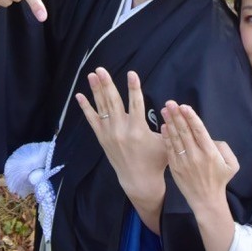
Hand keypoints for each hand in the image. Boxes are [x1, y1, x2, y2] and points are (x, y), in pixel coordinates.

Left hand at [76, 68, 166, 228]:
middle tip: (101, 69)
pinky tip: (80, 96)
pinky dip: (86, 108)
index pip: (136, 103)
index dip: (134, 88)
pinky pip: (92, 120)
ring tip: (92, 75)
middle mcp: (121, 130)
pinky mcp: (102, 138)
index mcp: (138, 130)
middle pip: (113, 102)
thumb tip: (172, 108)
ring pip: (102, 108)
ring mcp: (109, 134)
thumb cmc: (156, 161)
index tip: (132, 73)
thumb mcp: (165, 142)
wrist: (139, 181)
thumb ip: (167, 125)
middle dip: (107, 84)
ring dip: (96, 90)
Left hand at [162, 101, 239, 217]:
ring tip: (165, 110)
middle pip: (185, 131)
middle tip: (170, 103)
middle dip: (177, 115)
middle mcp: (196, 156)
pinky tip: (164, 127)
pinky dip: (166, 137)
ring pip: (176, 138)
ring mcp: (184, 162)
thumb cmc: (220, 180)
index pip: (199, 131)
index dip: (191, 117)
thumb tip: (211, 138)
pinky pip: (170, 149)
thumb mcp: (231, 164)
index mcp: (210, 153)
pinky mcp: (175, 167)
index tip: (184, 106)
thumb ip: (224, 148)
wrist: (206, 201)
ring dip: (170, 123)